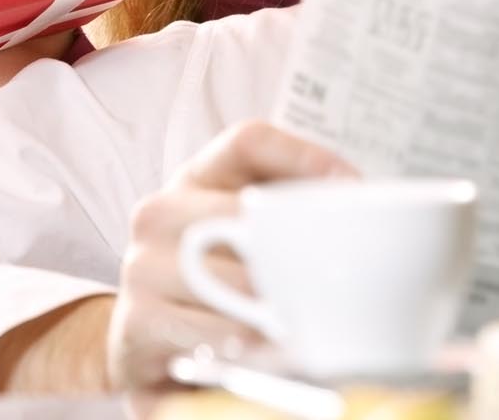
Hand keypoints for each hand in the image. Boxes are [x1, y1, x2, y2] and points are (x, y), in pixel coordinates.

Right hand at [106, 120, 356, 389]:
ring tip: (308, 329)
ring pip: (239, 284)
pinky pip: (218, 337)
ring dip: (282, 314)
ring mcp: (142, 268)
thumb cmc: (212, 283)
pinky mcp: (138, 326)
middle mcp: (159, 213)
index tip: (352, 186)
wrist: (144, 346)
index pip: (248, 142)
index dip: (304, 156)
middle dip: (300, 255)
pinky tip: (271, 356)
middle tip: (338, 281)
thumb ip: (291, 211)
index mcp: (193, 178)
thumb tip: (360, 203)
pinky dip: (256, 352)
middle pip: (247, 216)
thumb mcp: (246, 234)